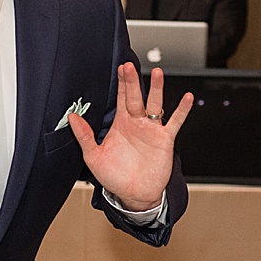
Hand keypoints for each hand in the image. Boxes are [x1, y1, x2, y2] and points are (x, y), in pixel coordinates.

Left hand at [70, 63, 191, 211]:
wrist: (135, 195)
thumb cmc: (115, 177)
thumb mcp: (94, 156)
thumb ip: (84, 136)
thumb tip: (72, 118)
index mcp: (121, 124)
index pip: (121, 98)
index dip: (121, 83)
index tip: (120, 68)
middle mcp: (137, 123)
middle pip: (136, 97)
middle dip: (132, 81)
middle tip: (129, 66)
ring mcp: (152, 130)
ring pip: (155, 104)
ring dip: (156, 89)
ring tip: (157, 73)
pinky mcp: (165, 139)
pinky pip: (175, 122)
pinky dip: (182, 110)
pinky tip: (187, 98)